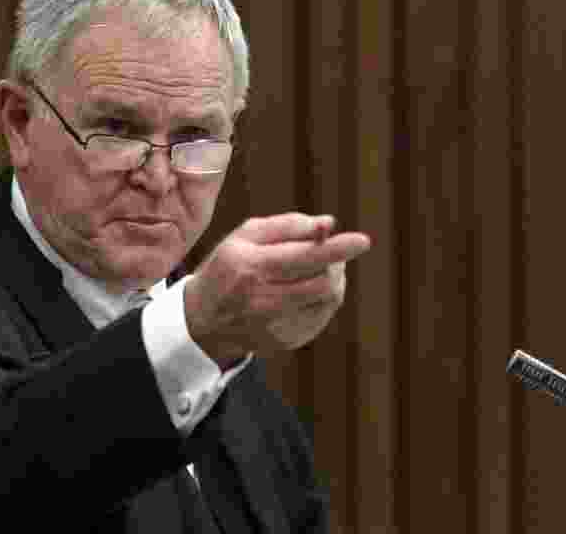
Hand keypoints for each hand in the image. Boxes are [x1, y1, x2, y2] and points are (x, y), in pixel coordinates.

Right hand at [184, 213, 371, 367]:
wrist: (202, 320)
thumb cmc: (228, 267)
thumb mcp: (245, 236)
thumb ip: (288, 226)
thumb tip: (328, 224)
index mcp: (251, 266)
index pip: (304, 257)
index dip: (337, 249)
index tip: (363, 241)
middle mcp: (262, 300)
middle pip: (323, 282)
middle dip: (336, 263)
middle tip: (331, 253)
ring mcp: (274, 326)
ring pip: (328, 299)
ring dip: (333, 279)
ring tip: (318, 269)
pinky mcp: (284, 342)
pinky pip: (322, 316)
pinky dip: (323, 298)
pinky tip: (307, 291)